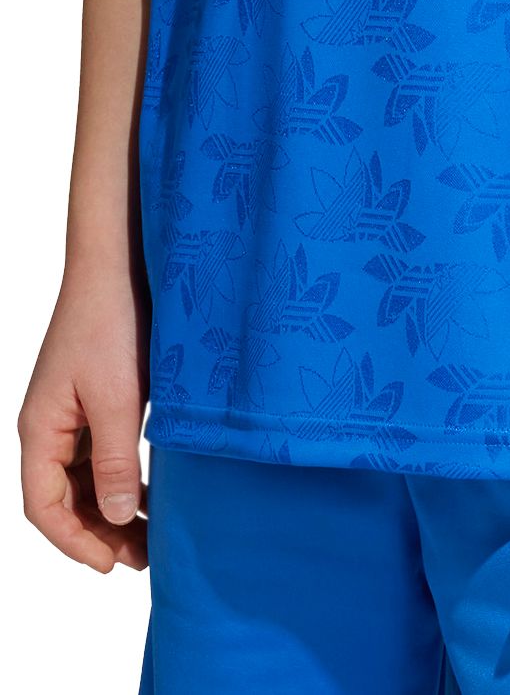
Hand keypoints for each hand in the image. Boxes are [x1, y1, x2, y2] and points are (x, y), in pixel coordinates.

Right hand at [19, 265, 149, 571]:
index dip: (75, 541)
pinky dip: (120, 477)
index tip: (112, 564)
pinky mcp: (95, 398)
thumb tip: (115, 517)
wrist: (119, 266)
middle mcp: (47, 427)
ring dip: (111, 508)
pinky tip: (149, 491)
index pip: (43, 507)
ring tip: (150, 535)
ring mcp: (70, 413)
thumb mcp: (116, 397)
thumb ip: (115, 460)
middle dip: (97, 532)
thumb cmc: (111, 324)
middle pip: (63, 498)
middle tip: (142, 557)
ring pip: (83, 479)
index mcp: (39, 431)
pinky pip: (99, 453)